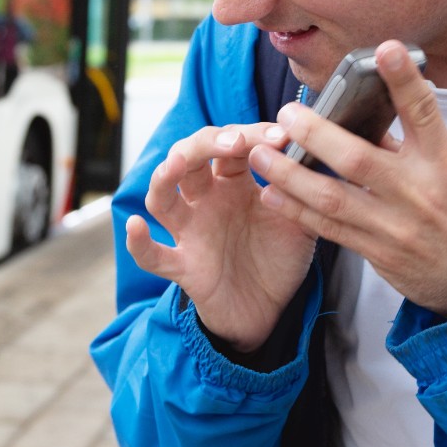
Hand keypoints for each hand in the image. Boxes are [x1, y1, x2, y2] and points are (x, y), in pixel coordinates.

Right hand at [125, 123, 317, 352]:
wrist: (271, 312)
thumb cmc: (278, 258)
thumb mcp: (300, 219)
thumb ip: (302, 190)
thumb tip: (310, 151)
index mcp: (234, 182)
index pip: (231, 144)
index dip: (252, 135)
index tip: (282, 137)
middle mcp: (206, 200)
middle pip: (189, 157)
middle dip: (207, 142)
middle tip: (236, 142)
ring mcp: (190, 232)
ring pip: (161, 197)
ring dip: (164, 178)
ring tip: (176, 164)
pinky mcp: (183, 267)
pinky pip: (153, 255)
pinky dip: (139, 243)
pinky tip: (135, 227)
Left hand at [249, 41, 446, 317]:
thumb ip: (408, 141)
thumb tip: (362, 108)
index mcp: (442, 160)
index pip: (423, 113)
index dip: (404, 81)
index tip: (386, 49)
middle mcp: (418, 190)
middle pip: (359, 159)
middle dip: (316, 135)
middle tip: (287, 114)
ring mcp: (396, 224)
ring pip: (332, 196)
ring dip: (290, 175)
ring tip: (260, 154)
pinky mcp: (378, 252)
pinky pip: (328, 228)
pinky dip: (296, 210)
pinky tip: (271, 193)